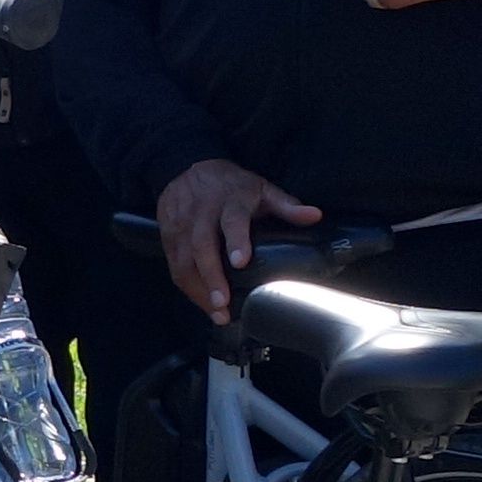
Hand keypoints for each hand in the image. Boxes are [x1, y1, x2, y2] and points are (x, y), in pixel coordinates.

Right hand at [156, 157, 324, 322]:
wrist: (184, 168)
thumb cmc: (230, 185)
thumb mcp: (260, 188)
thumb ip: (286, 205)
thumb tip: (315, 216)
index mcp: (229, 199)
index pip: (231, 220)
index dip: (235, 240)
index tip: (240, 262)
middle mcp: (200, 213)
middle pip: (201, 245)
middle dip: (211, 276)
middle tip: (224, 303)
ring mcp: (180, 225)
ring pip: (183, 259)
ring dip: (198, 289)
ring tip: (216, 313)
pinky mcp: (167, 237)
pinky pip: (174, 265)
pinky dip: (187, 287)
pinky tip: (202, 303)